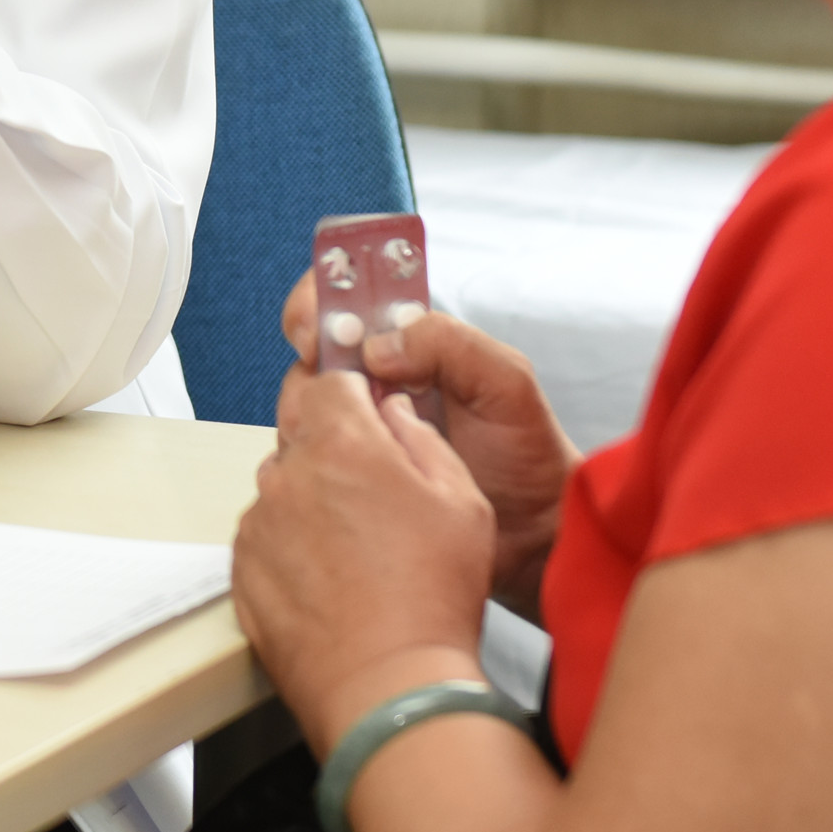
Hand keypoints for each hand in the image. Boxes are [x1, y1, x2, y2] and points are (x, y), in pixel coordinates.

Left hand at [234, 367, 497, 755]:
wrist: (388, 684)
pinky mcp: (243, 568)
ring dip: (311, 500)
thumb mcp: (462, 500)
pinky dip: (292, 547)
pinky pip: (266, 537)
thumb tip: (393, 412)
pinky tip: (332, 579)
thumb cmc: (432, 595)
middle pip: (302, 436)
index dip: (352, 393)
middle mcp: (287, 475)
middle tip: (375, 496)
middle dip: (334, 451)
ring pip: (282, 488)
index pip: (327, 381)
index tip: (369, 410)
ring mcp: (259, 523)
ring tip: (358, 550)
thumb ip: (421, 438)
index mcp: (342, 443)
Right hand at [283, 280, 579, 616]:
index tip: (318, 334)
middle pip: (313, 354)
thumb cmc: (525, 454)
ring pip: (302, 405)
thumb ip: (451, 343)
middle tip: (332, 392)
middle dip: (312, 368)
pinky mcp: (349, 473)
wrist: (530, 532)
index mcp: (411, 343)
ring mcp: (360, 428)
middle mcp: (376, 381)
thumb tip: (375, 346)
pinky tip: (340, 470)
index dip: (320, 305)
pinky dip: (311, 456)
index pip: (347, 300)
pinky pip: (308, 454)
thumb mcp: (506, 382)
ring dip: (310, 416)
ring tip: (353, 438)